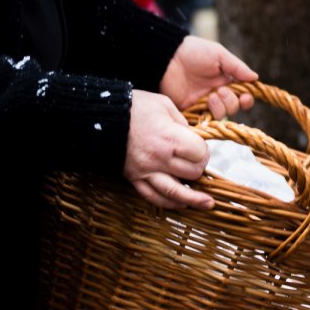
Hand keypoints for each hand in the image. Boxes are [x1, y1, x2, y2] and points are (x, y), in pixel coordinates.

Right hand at [124, 90, 213, 209]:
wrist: (102, 116)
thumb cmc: (135, 106)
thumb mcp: (165, 104)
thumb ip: (182, 123)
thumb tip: (194, 137)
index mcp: (169, 138)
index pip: (199, 154)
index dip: (204, 151)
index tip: (201, 146)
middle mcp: (159, 158)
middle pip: (192, 173)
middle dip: (199, 168)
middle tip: (198, 162)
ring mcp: (145, 171)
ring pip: (175, 193)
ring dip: (194, 200)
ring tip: (207, 204)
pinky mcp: (134, 179)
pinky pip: (153, 197)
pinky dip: (169, 204)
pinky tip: (181, 204)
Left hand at [160, 35, 257, 118]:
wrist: (168, 58)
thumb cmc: (194, 52)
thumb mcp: (219, 55)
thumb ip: (237, 67)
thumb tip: (255, 78)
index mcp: (225, 80)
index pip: (242, 95)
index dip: (246, 99)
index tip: (246, 96)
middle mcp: (216, 94)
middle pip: (233, 108)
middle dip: (231, 101)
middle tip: (221, 91)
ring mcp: (203, 103)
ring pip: (221, 115)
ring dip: (221, 107)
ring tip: (211, 96)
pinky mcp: (190, 110)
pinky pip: (204, 120)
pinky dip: (208, 117)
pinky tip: (206, 105)